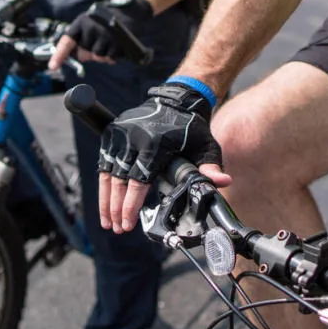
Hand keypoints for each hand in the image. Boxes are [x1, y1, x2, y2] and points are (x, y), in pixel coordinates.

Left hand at [49, 0, 151, 69]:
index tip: (52, 67)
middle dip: (88, 53)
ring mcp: (106, 35)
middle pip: (84, 53)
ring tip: (106, 43)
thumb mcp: (87, 25)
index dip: (59, 55)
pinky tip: (114, 46)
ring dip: (101, 55)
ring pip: (97, 57)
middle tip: (96, 43)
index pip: (67, 41)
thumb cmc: (102, 21)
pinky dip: (111, 56)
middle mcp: (92, 27)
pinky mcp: (117, 42)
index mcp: (81, 22)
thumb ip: (78, 40)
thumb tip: (76, 56)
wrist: (126, 12)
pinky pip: (109, 58)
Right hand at [98, 83, 229, 233]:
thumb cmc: (191, 128)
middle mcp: (133, 138)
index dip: (131, 205)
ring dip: (106, 200)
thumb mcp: (205, 146)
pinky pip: (104, 163)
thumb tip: (223, 183)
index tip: (127, 224)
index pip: (139, 181)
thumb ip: (210, 166)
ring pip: (108, 174)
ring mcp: (120, 135)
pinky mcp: (111, 133)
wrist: (175, 100)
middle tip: (117, 228)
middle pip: (120, 181)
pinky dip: (104, 185)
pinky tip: (105, 202)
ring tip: (107, 222)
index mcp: (155, 143)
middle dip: (116, 208)